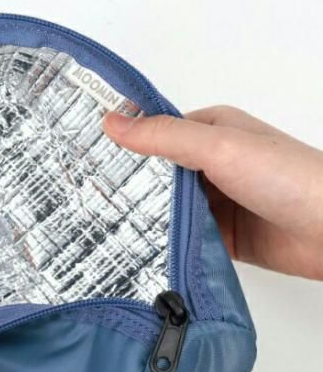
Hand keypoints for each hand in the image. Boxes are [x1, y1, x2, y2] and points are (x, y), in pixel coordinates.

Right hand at [104, 106, 322, 279]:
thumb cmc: (289, 178)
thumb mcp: (219, 147)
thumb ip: (165, 137)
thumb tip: (114, 122)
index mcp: (209, 132)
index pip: (155, 132)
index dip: (122, 141)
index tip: (86, 153)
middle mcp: (209, 165)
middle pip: (156, 174)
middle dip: (126, 185)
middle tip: (82, 194)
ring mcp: (214, 202)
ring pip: (166, 208)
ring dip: (143, 217)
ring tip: (98, 224)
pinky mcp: (218, 235)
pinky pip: (181, 237)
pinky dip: (163, 243)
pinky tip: (136, 249)